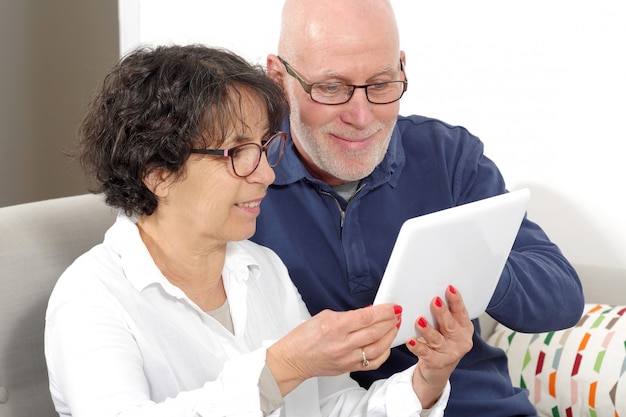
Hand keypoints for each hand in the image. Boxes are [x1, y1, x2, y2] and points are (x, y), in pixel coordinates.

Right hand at [266, 303, 401, 394]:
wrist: (293, 359)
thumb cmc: (304, 337)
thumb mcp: (324, 316)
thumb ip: (348, 314)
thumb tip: (367, 313)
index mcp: (335, 327)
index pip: (367, 317)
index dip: (384, 311)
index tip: (393, 307)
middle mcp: (342, 344)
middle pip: (376, 331)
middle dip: (390, 321)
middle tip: (396, 314)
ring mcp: (347, 358)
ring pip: (378, 347)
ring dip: (390, 336)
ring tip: (394, 327)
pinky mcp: (349, 368)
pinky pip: (373, 363)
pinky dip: (384, 353)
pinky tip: (386, 345)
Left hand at [406, 285, 473, 408]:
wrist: (438, 368)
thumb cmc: (442, 340)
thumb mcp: (446, 326)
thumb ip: (443, 312)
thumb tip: (430, 292)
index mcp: (464, 328)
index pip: (461, 312)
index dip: (456, 300)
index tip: (449, 289)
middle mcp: (460, 340)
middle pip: (450, 325)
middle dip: (442, 312)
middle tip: (434, 301)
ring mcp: (449, 352)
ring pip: (437, 339)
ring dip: (428, 329)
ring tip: (419, 321)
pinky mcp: (437, 362)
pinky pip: (426, 353)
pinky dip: (417, 347)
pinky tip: (410, 341)